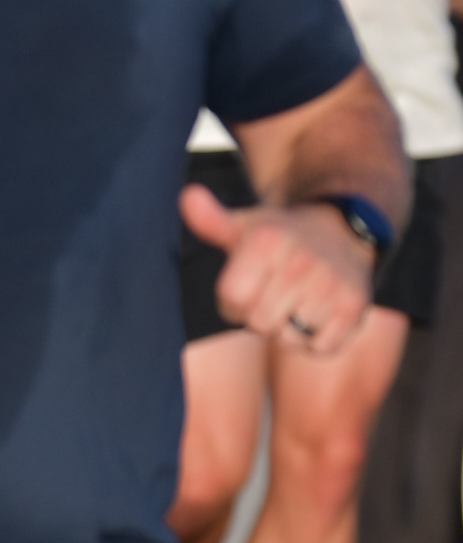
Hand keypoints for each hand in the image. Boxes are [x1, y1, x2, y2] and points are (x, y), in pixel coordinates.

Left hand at [180, 185, 373, 356]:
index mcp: (267, 241)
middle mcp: (302, 260)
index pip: (232, 299)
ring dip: (289, 328)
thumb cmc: (279, 237)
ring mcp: (332, 284)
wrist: (342, 233)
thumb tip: (187, 196)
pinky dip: (315, 339)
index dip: (234, 299)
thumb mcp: (244, 226)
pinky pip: (319, 347)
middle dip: (261, 314)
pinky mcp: (354, 307)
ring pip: (288, 338)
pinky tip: (318, 311)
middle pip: (259, 322)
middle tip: (277, 291)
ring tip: (298, 298)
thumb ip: (210, 220)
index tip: (250, 282)